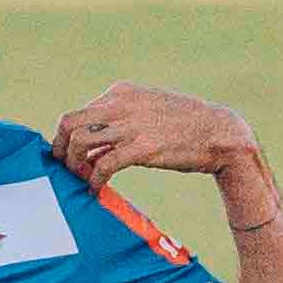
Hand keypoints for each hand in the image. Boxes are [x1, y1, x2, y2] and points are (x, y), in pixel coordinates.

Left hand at [49, 81, 258, 195]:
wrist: (221, 133)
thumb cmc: (185, 126)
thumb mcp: (148, 111)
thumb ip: (121, 120)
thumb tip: (96, 142)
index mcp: (122, 92)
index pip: (78, 113)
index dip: (67, 139)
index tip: (69, 158)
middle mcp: (122, 104)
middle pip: (69, 124)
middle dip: (61, 150)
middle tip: (66, 170)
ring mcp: (132, 125)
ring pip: (80, 143)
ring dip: (74, 166)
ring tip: (83, 180)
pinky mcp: (143, 147)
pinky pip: (103, 165)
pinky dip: (94, 180)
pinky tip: (97, 190)